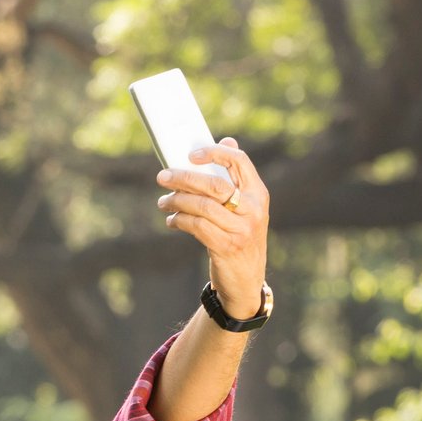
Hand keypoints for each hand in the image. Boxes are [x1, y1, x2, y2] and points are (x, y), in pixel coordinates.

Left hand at [155, 137, 269, 316]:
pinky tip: (171, 220)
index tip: (190, 155)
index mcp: (259, 192)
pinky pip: (196, 227)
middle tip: (162, 177)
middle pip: (214, 184)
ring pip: (202, 206)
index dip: (214, 153)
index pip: (239, 161)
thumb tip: (226, 140)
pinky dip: (179, 221)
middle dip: (184, 178)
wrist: (246, 280)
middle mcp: (253, 209)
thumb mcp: (245, 208)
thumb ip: (235, 178)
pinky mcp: (226, 247)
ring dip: (177, 201)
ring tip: (163, 202)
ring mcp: (241, 229)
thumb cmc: (240, 236)